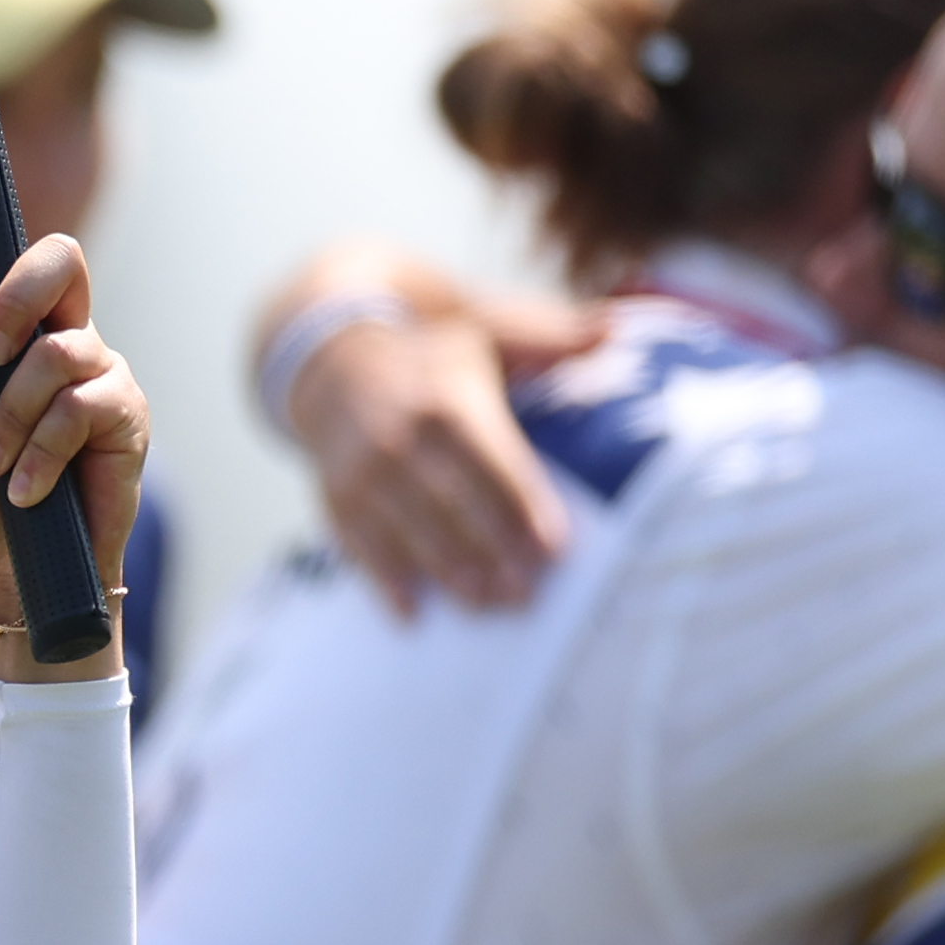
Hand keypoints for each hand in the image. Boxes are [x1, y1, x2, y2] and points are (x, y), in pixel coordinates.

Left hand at [0, 238, 144, 681]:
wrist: (10, 567)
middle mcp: (46, 336)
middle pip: (56, 259)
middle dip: (18, 297)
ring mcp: (93, 368)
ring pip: (56, 353)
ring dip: (12, 417)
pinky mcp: (122, 408)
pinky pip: (82, 407)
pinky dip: (40, 453)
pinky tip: (23, 491)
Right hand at [285, 309, 578, 614]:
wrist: (332, 357)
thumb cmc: (430, 352)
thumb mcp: (486, 331)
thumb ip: (549, 336)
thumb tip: (612, 330)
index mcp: (447, 402)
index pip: (495, 463)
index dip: (524, 507)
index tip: (554, 549)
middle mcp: (402, 439)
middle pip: (456, 506)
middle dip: (493, 553)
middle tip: (528, 596)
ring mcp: (364, 473)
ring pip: (413, 532)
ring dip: (450, 574)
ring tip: (486, 607)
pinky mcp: (337, 498)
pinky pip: (361, 547)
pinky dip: (386, 582)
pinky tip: (412, 614)